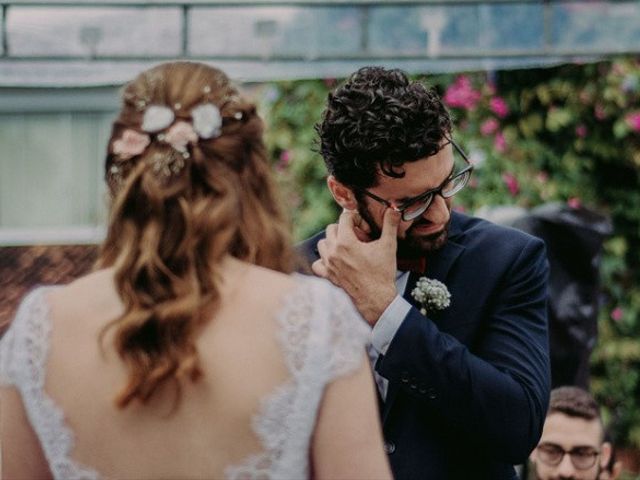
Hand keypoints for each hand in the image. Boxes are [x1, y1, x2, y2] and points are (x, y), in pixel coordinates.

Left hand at [312, 208, 399, 324]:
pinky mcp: (328, 276)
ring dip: (333, 241)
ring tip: (347, 246)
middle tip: (358, 236)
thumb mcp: (388, 246)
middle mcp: (333, 252)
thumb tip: (394, 209)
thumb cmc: (382, 273)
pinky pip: (317, 263)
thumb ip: (390, 224)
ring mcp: (329, 264)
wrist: (376, 298)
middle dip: (344, 228)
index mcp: (346, 242)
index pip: (344, 218)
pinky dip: (323, 260)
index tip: (363, 225)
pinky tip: (335, 260)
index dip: (355, 218)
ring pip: (322, 243)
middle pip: (331, 228)